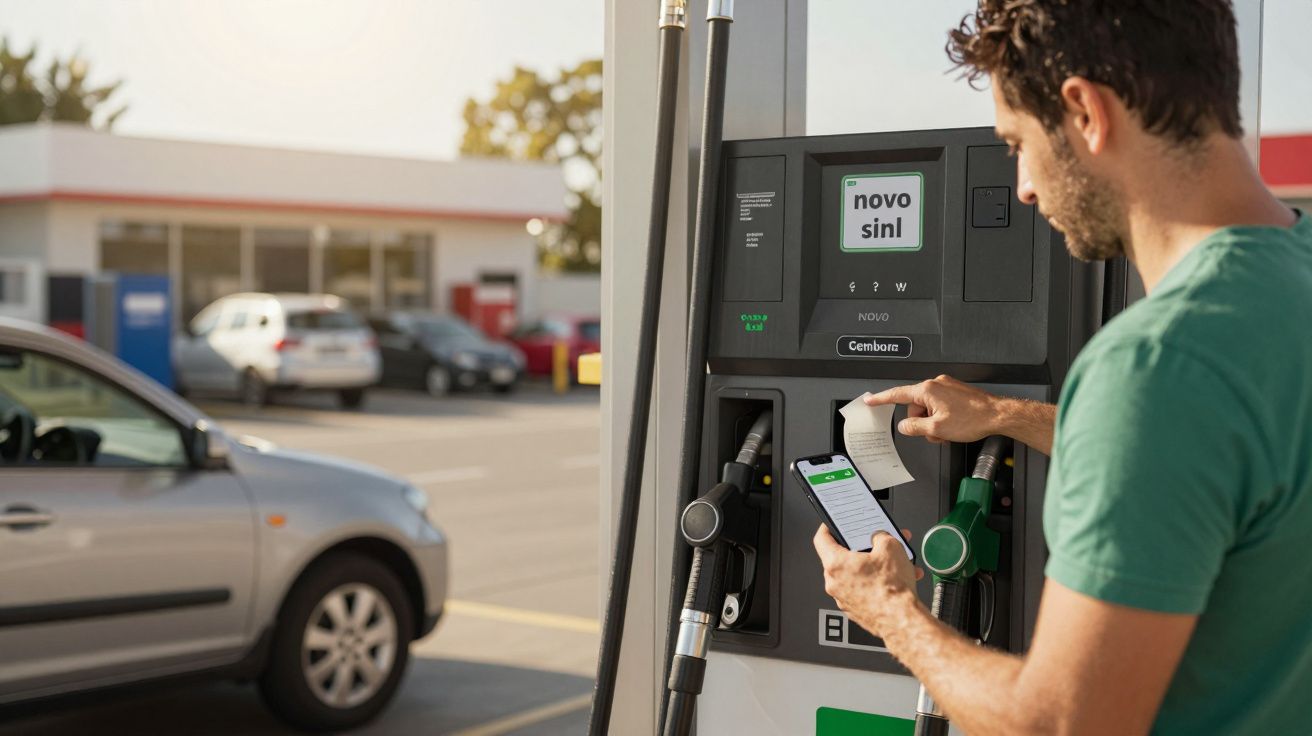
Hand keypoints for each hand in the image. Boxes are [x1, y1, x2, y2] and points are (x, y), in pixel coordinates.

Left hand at [813, 525, 922, 637]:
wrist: (902, 621)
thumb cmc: (892, 590)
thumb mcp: (891, 547)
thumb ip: (881, 536)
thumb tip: (880, 537)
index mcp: (836, 564)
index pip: (821, 539)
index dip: (828, 527)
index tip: (834, 524)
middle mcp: (835, 583)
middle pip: (844, 557)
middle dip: (864, 548)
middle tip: (876, 542)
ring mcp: (845, 599)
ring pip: (858, 575)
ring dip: (876, 566)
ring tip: (897, 562)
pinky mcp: (857, 611)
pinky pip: (865, 590)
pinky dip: (879, 583)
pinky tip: (899, 579)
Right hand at [865, 374, 1002, 443]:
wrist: (998, 415)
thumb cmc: (973, 418)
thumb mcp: (937, 428)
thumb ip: (915, 427)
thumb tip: (905, 426)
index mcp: (928, 389)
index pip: (898, 394)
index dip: (882, 399)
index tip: (871, 400)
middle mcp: (936, 384)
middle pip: (915, 405)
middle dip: (921, 422)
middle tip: (934, 432)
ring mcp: (947, 387)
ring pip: (929, 407)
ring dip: (933, 421)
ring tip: (947, 431)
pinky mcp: (956, 392)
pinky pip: (940, 405)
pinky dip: (942, 417)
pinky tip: (953, 425)